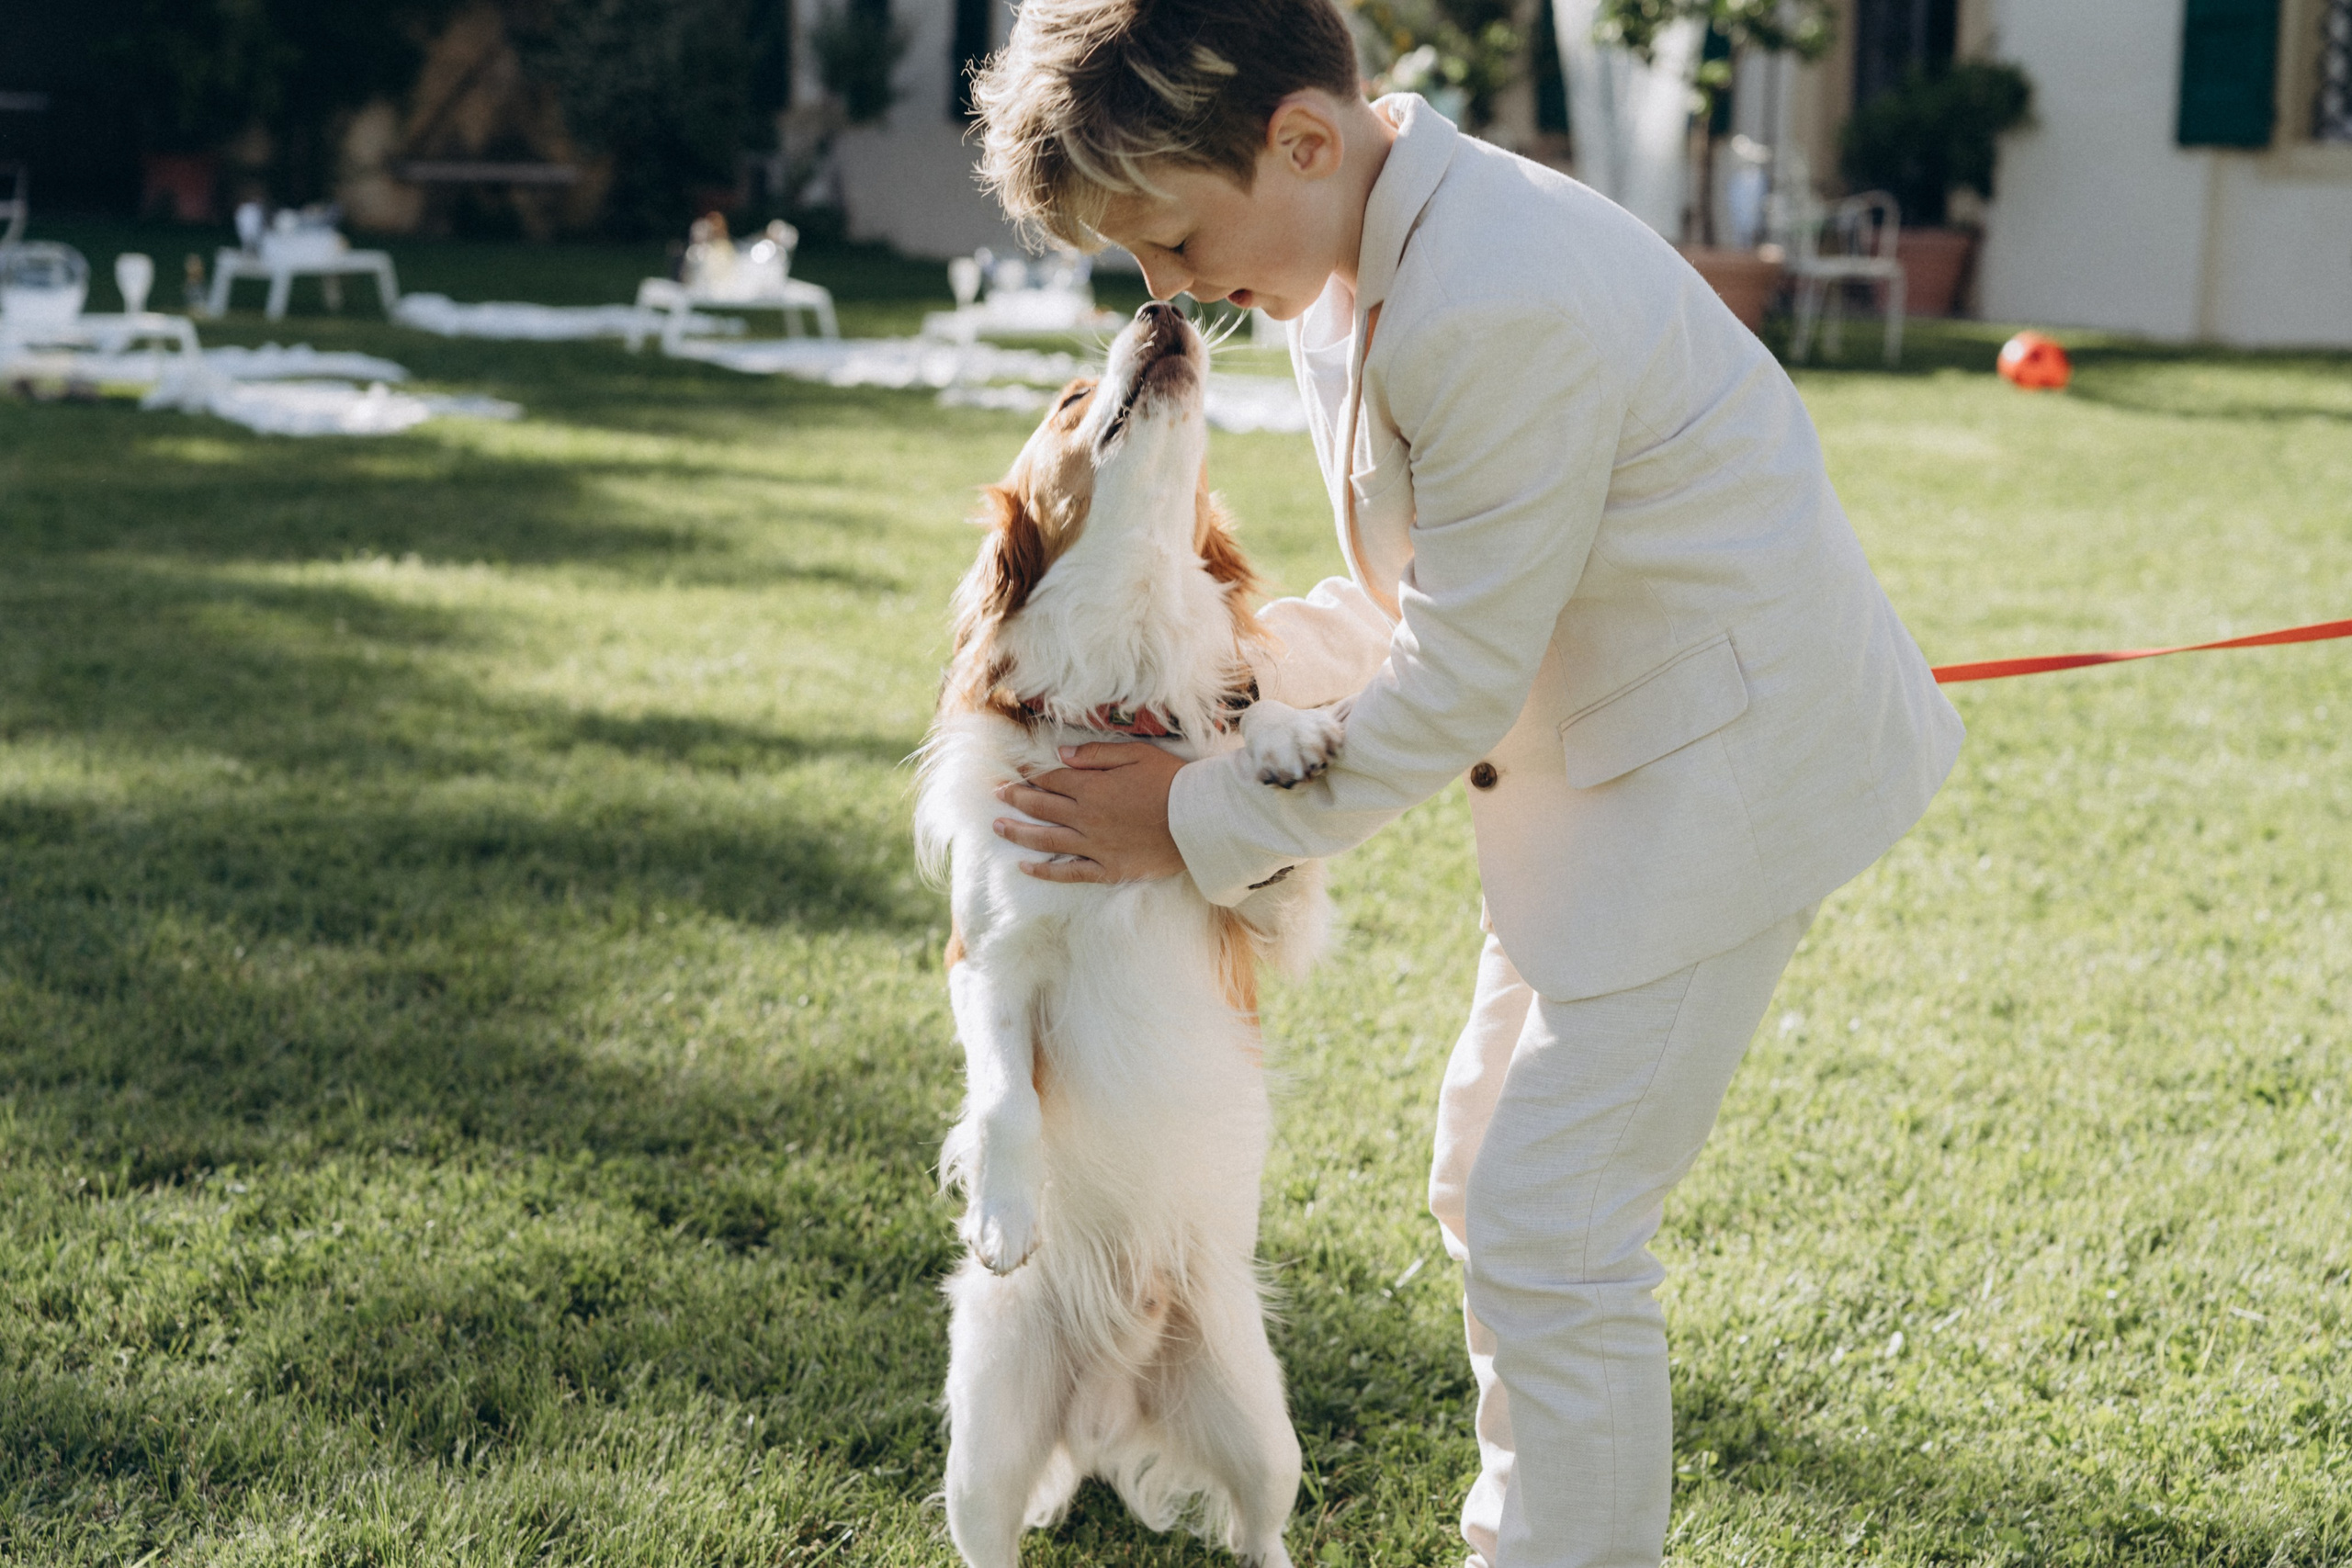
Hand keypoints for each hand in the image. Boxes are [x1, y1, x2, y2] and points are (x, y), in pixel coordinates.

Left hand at [992, 743, 1186, 883]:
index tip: (1013, 771)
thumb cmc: (1171, 781)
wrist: (1199, 819)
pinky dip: (1045, 871)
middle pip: (1042, 806)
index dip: (1030, 774)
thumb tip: (1061, 755)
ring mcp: (1095, 845)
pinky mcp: (1108, 869)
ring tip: (998, 827)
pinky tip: (1026, 867)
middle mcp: (1087, 817)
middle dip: (1016, 798)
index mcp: (1092, 787)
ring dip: (1019, 833)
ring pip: (1047, 839)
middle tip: (996, 794)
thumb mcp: (1136, 754)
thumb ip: (1095, 754)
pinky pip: (1069, 872)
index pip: (1051, 779)